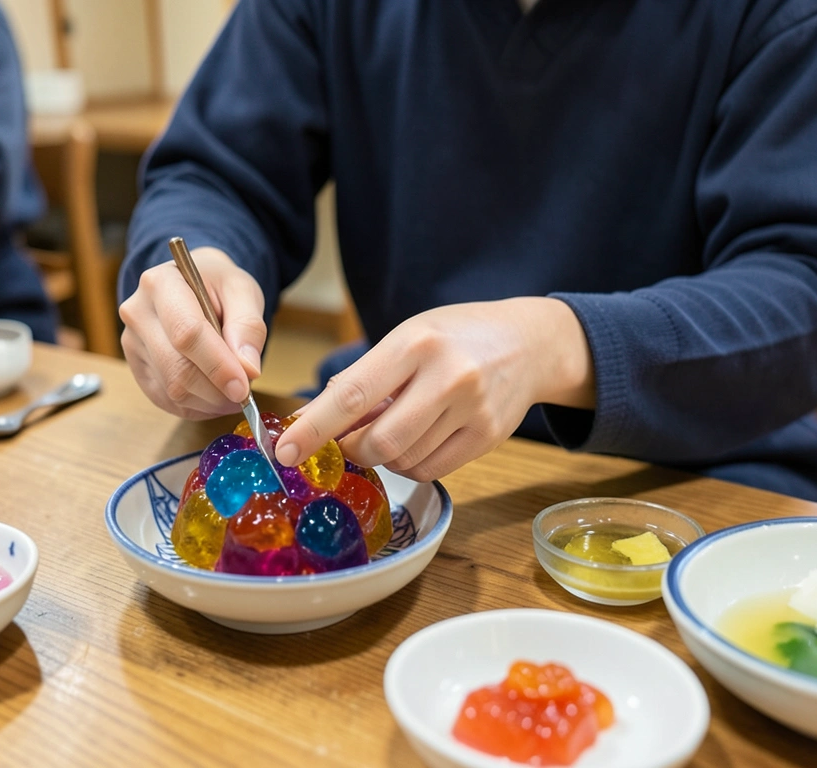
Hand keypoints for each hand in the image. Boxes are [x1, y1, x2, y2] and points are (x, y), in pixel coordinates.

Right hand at [119, 246, 267, 419]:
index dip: (217, 366)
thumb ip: (248, 326)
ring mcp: (132, 343)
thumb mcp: (242, 290)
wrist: (190, 285)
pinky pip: (165, 400)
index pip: (186, 333)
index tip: (243, 387)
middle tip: (244, 394)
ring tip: (232, 391)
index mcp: (162, 284)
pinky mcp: (136, 367)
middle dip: (216, 391)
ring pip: (172, 390)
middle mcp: (138, 313)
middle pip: (177, 368)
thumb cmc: (217, 285)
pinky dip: (196, 406)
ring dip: (209, 401)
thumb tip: (248, 368)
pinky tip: (213, 396)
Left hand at [275, 297, 595, 481]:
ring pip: (402, 460)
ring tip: (391, 428)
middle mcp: (447, 377)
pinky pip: (429, 469)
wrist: (530, 343)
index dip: (314, 428)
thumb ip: (363, 379)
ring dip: (382, 456)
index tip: (286, 451)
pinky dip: (409, 464)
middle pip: (379, 441)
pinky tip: (415, 440)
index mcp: (415, 343)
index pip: (352, 395)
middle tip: (344, 442)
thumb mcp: (407, 338)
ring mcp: (472, 411)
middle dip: (351, 450)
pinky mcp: (487, 437)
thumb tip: (309, 421)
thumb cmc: (455, 337)